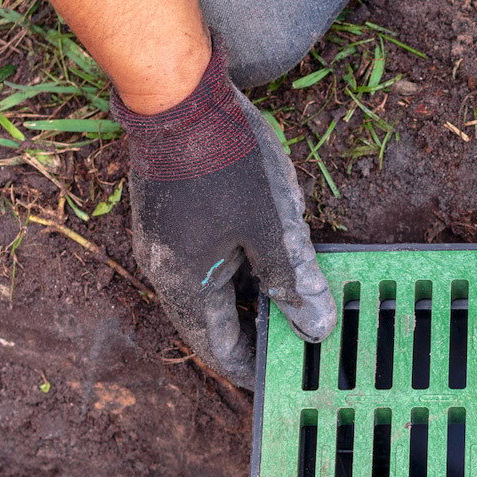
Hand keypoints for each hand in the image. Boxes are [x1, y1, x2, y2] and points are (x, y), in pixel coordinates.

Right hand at [112, 39, 334, 387]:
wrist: (177, 94)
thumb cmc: (227, 161)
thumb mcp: (274, 227)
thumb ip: (294, 281)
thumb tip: (317, 329)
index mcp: (188, 286)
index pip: (218, 350)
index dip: (251, 370)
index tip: (281, 382)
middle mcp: (164, 273)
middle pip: (208, 326)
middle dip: (249, 339)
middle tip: (289, 349)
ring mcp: (159, 244)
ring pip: (203, 294)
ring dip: (240, 306)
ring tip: (281, 312)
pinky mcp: (164, 218)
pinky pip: (198, 265)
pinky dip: (229, 277)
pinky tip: (259, 267)